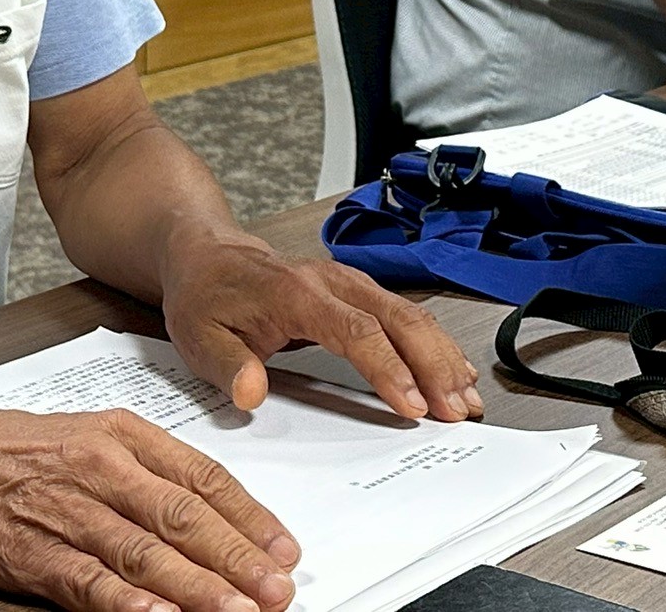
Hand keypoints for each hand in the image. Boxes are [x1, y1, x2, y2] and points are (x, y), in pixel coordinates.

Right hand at [0, 407, 298, 611]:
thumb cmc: (6, 449)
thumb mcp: (85, 434)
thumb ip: (145, 468)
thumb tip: (207, 506)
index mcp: (121, 434)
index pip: (201, 475)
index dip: (248, 515)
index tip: (284, 548)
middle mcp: (100, 467)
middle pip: (183, 515)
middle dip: (237, 557)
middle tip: (278, 588)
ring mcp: (67, 511)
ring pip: (145, 552)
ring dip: (197, 587)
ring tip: (238, 611)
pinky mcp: (33, 553)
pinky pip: (88, 582)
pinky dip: (126, 604)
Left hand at [160, 228, 480, 424]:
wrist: (206, 255)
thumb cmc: (206, 295)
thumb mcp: (198, 336)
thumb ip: (228, 366)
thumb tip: (251, 393)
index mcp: (297, 293)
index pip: (356, 331)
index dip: (389, 369)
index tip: (413, 405)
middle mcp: (332, 281)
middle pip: (398, 318)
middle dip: (434, 366)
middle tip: (456, 410)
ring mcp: (349, 283)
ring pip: (409, 314)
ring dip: (442, 356)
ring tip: (467, 399)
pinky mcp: (357, 292)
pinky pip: (404, 314)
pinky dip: (433, 344)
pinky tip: (454, 369)